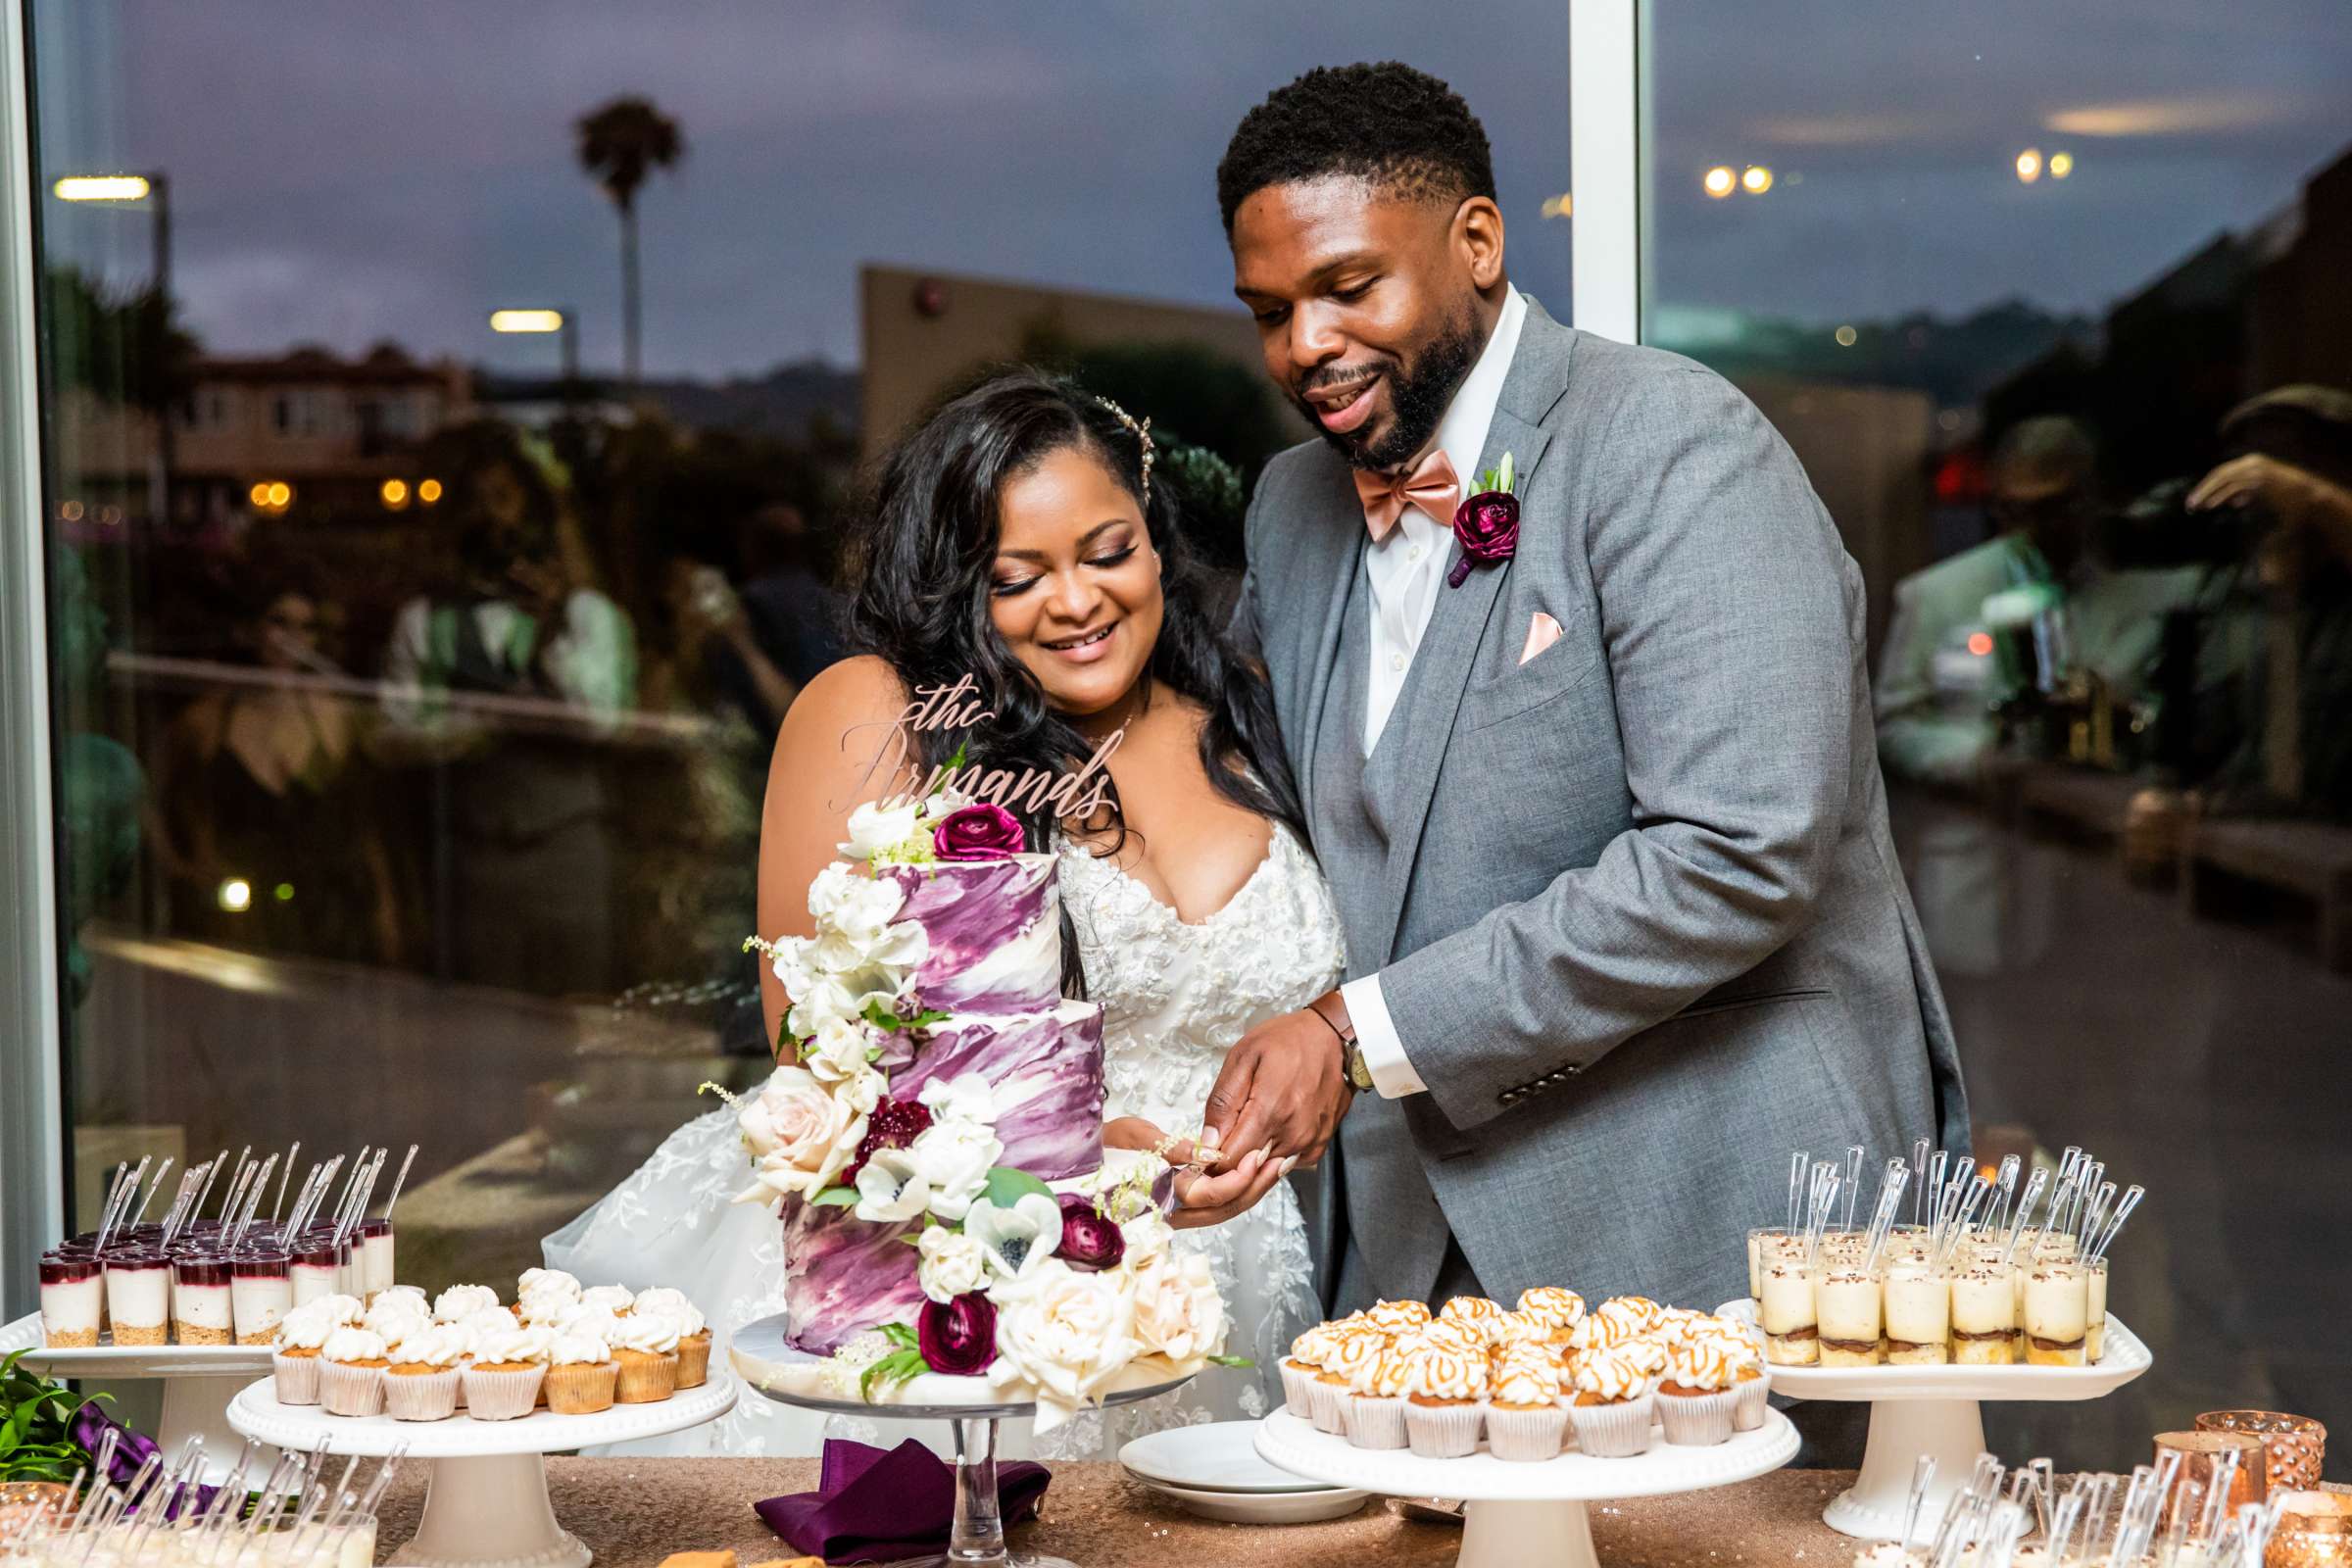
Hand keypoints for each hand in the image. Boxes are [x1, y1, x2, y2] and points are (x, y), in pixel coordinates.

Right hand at [1103, 1117, 1290, 1229]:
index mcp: (1158, 1196)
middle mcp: (1169, 1212)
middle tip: (1278, 1161)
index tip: (1255, 1157)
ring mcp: (1175, 1212)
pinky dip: (1236, 1188)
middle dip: (1255, 1187)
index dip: (1235, 1179)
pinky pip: (1214, 1204)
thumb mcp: (1135, 1136)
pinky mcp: (1179, 1204)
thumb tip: (1212, 1155)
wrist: (1079, 1165)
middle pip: (1224, 1210)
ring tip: (1273, 1165)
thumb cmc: (1102, 1146)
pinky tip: (1252, 1171)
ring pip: (1222, 1210)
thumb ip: (1174, 1148)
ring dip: (1251, 1189)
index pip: (1208, 1197)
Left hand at [1202, 1003, 1352, 1169]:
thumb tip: (1208, 1141)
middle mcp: (1292, 1134)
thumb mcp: (1243, 1056)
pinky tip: (1267, 1134)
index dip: (1210, 1162)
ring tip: (1243, 1134)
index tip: (1202, 1151)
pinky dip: (1271, 1157)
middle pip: (1248, 1174)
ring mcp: (1308, 1142)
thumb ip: (1223, 1101)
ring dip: (1249, 1162)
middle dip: (1227, 1167)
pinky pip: (1286, 1166)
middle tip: (1219, 1143)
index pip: (1230, 1162)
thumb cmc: (1287, 1040)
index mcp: (1269, 1112)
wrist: (1333, 1036)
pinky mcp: (1319, 1145)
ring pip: (1266, 1173)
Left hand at [2189, 454, 2321, 523]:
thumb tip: (2233, 502)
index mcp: (2251, 462)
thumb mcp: (2263, 492)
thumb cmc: (2287, 496)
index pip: (2222, 472)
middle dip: (2203, 489)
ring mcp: (2257, 470)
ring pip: (2224, 480)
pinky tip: (2210, 506)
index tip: (2196, 499)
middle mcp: (2252, 463)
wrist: (2309, 495)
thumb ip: (2247, 494)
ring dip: (2207, 494)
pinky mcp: (2261, 480)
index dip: (2207, 485)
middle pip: (2220, 474)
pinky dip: (2221, 496)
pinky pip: (2235, 487)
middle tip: (2190, 505)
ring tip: (2195, 507)